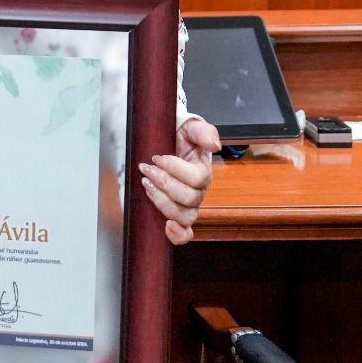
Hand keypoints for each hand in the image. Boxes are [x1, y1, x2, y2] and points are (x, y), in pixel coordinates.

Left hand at [138, 116, 220, 244]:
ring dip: (163, 203)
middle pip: (189, 198)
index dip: (175, 169)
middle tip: (146, 169)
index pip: (196, 178)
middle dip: (164, 183)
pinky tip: (167, 227)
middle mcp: (198, 192)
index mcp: (203, 172)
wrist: (162, 144)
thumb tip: (215, 145)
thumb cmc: (177, 138)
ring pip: (184, 216)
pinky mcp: (176, 215)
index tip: (156, 157)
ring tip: (146, 186)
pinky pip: (185, 233)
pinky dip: (178, 235)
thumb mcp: (190, 128)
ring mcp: (187, 205)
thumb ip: (204, 132)